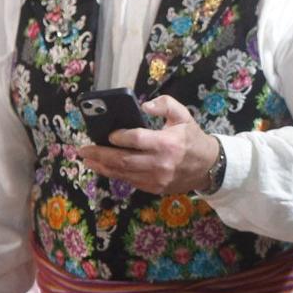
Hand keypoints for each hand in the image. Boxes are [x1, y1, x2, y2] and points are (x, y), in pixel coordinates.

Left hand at [75, 97, 219, 195]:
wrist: (209, 167)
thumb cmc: (193, 138)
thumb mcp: (183, 115)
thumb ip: (165, 104)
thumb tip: (144, 106)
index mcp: (167, 143)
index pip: (136, 139)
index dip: (119, 137)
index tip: (108, 134)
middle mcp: (160, 163)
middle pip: (123, 160)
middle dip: (100, 154)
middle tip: (83, 149)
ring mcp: (157, 179)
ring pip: (123, 174)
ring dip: (102, 166)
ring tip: (88, 159)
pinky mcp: (155, 188)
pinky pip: (131, 182)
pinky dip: (115, 174)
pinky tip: (104, 167)